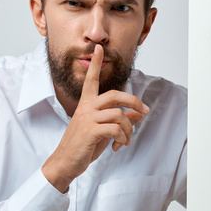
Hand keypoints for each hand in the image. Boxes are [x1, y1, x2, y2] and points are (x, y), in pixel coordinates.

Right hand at [42, 44, 148, 192]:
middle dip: (134, 101)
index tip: (99, 48)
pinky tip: (119, 145)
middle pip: (115, 95)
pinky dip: (123, 138)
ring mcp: (87, 118)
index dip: (96, 64)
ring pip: (119, 115)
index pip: (91, 80)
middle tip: (144, 110)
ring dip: (129, 129)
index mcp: (86, 104)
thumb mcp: (103, 131)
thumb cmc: (83, 146)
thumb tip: (139, 113)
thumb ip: (120, 120)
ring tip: (126, 140)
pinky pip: (116, 129)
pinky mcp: (91, 131)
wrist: (66, 162)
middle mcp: (86, 108)